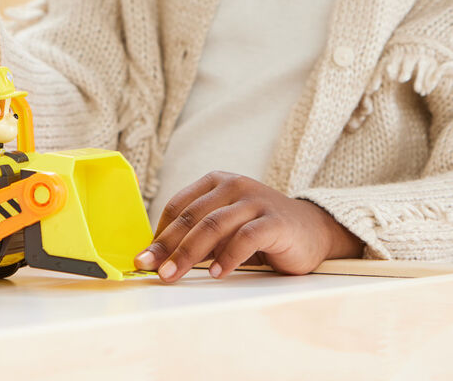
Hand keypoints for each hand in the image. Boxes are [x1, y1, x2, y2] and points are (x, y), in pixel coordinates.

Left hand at [134, 171, 363, 281]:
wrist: (312, 230)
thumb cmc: (259, 230)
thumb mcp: (225, 226)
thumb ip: (199, 233)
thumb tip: (160, 256)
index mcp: (215, 183)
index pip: (178, 206)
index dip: (159, 232)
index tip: (145, 256)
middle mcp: (233, 185)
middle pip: (191, 216)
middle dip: (167, 245)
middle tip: (150, 268)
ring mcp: (255, 200)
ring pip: (213, 225)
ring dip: (189, 253)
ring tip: (173, 274)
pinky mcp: (275, 221)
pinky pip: (245, 237)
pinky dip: (228, 257)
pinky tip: (217, 274)